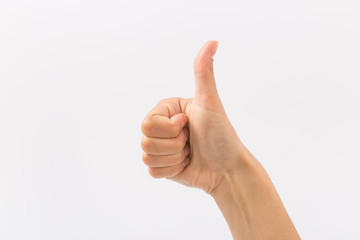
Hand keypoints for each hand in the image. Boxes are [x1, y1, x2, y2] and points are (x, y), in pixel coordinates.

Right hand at [141, 40, 245, 193]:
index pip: (148, 123)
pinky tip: (186, 164)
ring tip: (189, 152)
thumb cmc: (221, 134)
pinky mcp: (161, 166)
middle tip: (190, 140)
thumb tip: (213, 41)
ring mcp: (160, 147)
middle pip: (145, 139)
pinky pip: (152, 170)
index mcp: (167, 110)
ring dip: (174, 158)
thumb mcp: (209, 102)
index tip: (188, 124)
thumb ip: (204, 72)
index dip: (170, 128)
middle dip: (173, 144)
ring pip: (148, 156)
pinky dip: (172, 170)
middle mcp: (161, 127)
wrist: (226, 168)